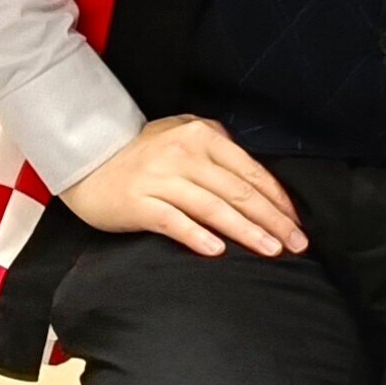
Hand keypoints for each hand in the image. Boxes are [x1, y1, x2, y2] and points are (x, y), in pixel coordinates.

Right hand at [63, 115, 304, 258]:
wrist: (88, 162)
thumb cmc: (141, 153)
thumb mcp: (180, 132)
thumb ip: (216, 143)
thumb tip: (255, 169)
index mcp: (200, 134)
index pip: (249, 170)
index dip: (278, 198)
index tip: (297, 222)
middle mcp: (183, 153)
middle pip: (238, 191)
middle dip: (273, 219)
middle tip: (298, 243)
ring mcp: (160, 178)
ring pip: (213, 207)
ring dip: (246, 231)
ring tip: (271, 250)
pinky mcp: (138, 203)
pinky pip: (174, 222)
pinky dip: (197, 236)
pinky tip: (218, 252)